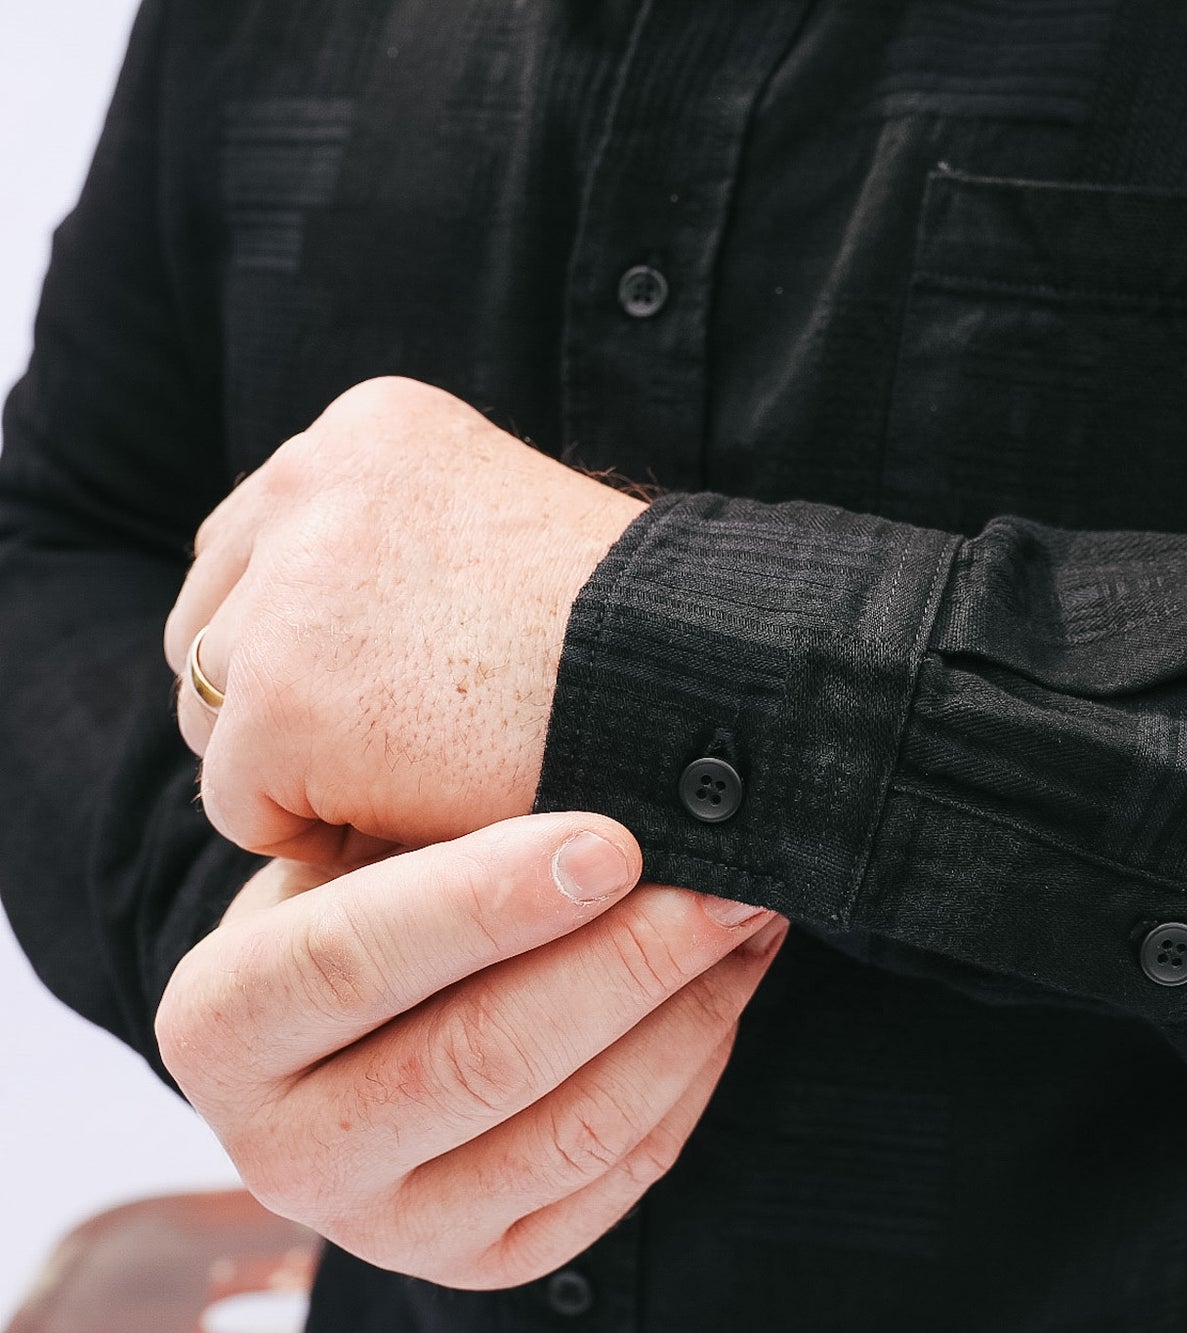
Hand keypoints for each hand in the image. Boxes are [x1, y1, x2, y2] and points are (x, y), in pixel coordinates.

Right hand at [155, 812, 786, 1288]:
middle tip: (724, 880)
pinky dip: (694, 1070)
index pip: (348, 961)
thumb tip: (591, 779)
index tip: (613, 842)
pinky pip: (620, 1174)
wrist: (373, 1018)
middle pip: (477, 1059)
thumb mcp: (362, 842)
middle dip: (627, 961)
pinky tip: (729, 985)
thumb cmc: (379, 892)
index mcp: (219, 1025)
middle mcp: (283, 1152)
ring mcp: (385, 1226)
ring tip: (748, 916)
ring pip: (570, 1128)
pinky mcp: (483, 1259)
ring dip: (685, 1013)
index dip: (485, 900)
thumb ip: (431, 818)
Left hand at [162, 376, 647, 862]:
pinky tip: (420, 812)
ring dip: (300, 765)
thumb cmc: (642, 641)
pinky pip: (241, 804)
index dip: (323, 643)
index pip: (262, 544)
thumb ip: (407, 551)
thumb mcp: (512, 532)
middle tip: (408, 746)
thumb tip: (331, 643)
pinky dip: (318, 834)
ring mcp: (289, 590)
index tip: (409, 689)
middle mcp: (308, 480)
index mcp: (371, 427)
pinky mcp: (283, 700)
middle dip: (287, 700)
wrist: (708, 685)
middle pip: (216, 621)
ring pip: (217, 712)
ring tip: (423, 776)